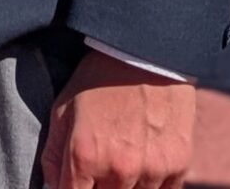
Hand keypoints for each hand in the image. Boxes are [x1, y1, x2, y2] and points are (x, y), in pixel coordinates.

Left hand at [39, 51, 194, 188]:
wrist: (145, 53)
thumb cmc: (98, 79)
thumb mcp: (62, 109)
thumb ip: (53, 156)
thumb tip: (52, 187)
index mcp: (85, 155)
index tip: (75, 181)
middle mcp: (119, 170)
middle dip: (96, 187)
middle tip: (98, 166)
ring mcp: (151, 171)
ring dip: (124, 187)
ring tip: (121, 160)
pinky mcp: (177, 166)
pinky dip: (151, 186)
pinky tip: (144, 167)